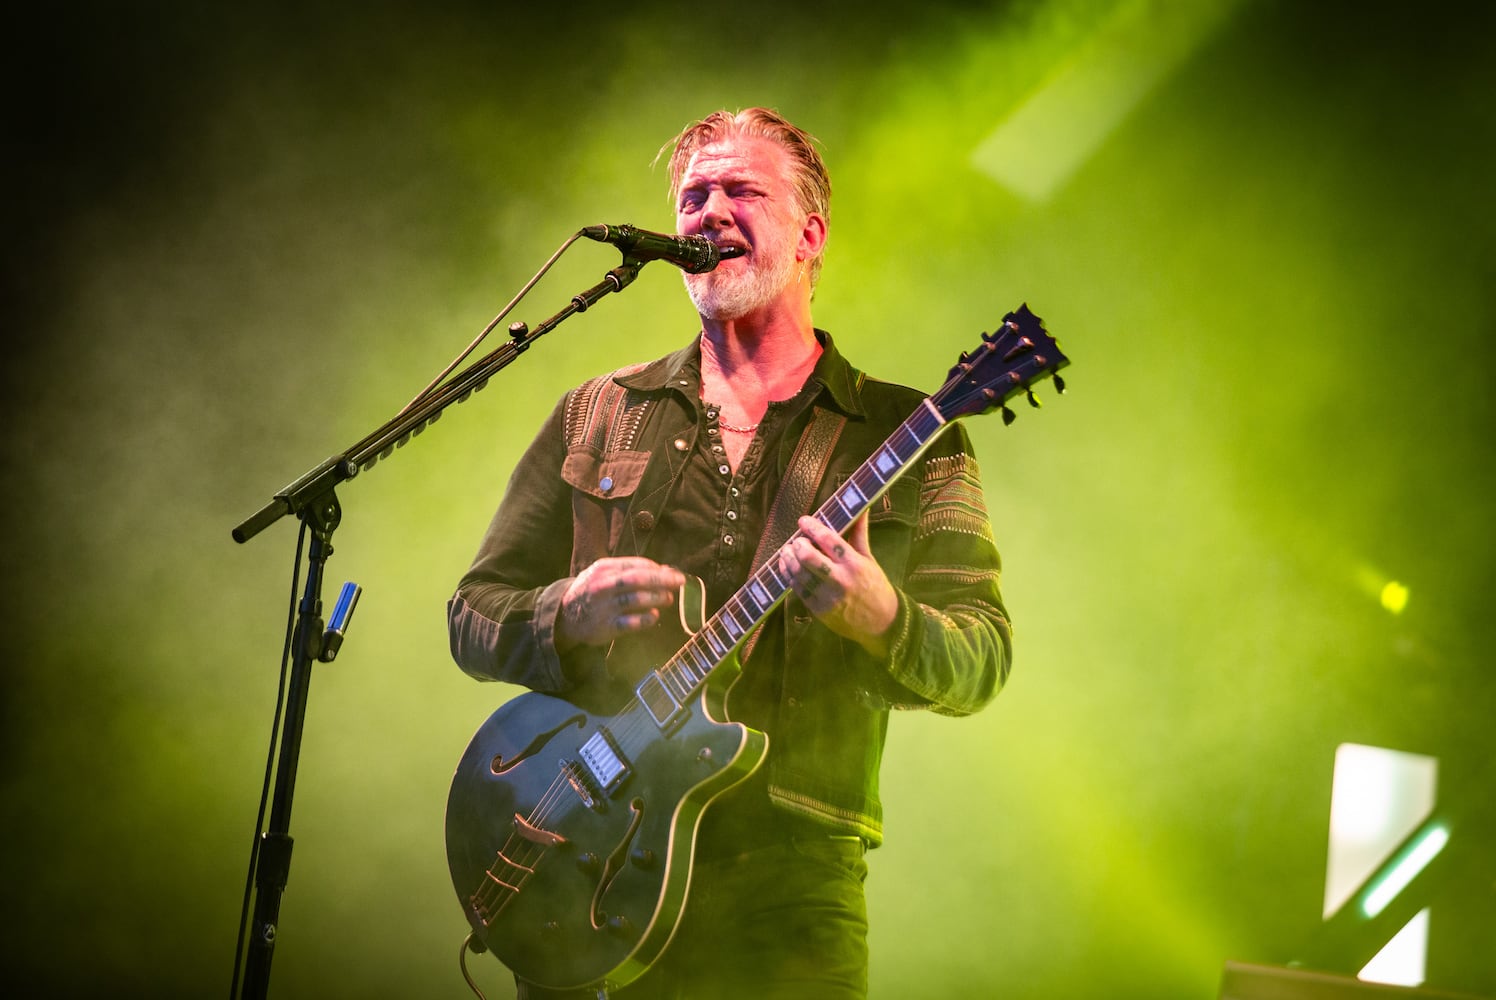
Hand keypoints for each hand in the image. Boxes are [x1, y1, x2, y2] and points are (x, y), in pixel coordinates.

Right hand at [556, 557, 685, 652]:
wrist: (565, 615)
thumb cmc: (592, 591)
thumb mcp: (605, 574)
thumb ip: (630, 571)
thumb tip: (664, 570)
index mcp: (604, 569)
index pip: (636, 565)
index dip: (658, 569)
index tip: (673, 573)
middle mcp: (603, 586)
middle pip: (637, 579)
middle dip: (662, 580)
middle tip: (679, 582)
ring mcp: (604, 606)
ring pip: (636, 599)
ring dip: (657, 598)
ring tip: (668, 599)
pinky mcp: (606, 627)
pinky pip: (630, 623)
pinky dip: (645, 619)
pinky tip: (654, 616)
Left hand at [778, 514, 897, 657]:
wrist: (881, 623)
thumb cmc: (875, 586)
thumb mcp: (869, 559)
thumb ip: (858, 534)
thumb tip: (860, 509)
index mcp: (855, 564)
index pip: (828, 540)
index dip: (812, 527)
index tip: (803, 520)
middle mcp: (840, 580)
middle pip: (808, 557)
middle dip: (797, 545)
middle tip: (796, 541)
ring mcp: (828, 597)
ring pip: (799, 574)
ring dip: (788, 559)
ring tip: (787, 551)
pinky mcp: (818, 610)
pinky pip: (798, 589)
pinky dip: (789, 576)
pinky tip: (787, 567)